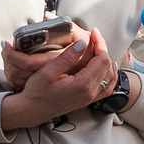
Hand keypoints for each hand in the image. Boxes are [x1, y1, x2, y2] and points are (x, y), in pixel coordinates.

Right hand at [0, 30, 118, 127]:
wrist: (33, 111)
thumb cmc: (37, 92)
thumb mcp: (48, 72)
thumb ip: (67, 57)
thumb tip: (82, 43)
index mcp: (83, 84)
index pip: (102, 59)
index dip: (100, 43)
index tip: (94, 32)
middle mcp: (90, 93)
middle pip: (107, 67)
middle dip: (103, 49)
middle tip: (95, 37)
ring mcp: (89, 98)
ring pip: (110, 78)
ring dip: (107, 62)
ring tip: (100, 49)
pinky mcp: (87, 100)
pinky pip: (106, 88)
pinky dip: (109, 76)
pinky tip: (106, 69)